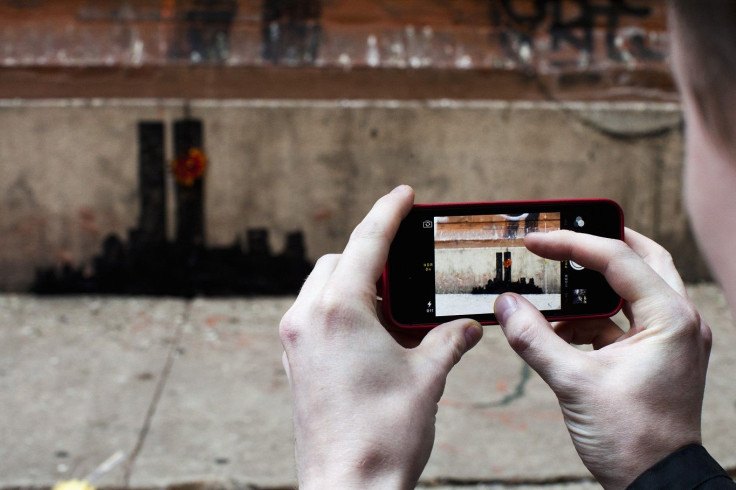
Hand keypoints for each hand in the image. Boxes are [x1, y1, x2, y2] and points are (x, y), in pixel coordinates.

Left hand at [279, 185, 482, 488]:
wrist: (347, 489)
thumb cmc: (384, 435)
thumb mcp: (427, 379)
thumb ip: (448, 342)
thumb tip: (469, 327)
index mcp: (340, 311)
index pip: (366, 242)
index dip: (388, 212)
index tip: (403, 194)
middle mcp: (308, 318)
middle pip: (339, 261)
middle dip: (372, 254)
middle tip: (408, 262)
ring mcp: (295, 342)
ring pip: (322, 287)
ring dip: (355, 282)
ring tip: (395, 303)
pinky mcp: (294, 363)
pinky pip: (314, 315)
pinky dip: (341, 309)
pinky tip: (373, 332)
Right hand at [494, 228, 710, 488]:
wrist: (656, 485)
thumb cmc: (631, 439)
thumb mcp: (574, 383)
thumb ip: (535, 338)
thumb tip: (505, 304)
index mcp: (670, 319)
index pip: (618, 259)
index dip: (571, 243)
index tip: (535, 240)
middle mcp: (678, 322)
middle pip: (643, 259)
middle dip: (601, 245)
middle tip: (564, 236)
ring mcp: (670, 340)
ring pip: (634, 289)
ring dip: (594, 285)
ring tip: (554, 285)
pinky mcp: (656, 357)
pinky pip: (623, 321)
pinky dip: (592, 319)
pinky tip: (559, 329)